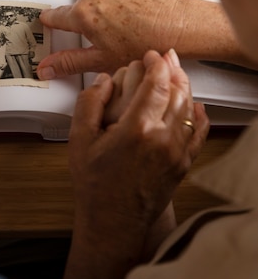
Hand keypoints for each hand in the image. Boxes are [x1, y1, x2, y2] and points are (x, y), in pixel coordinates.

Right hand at [37, 0, 245, 78]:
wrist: (175, 27)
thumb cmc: (143, 45)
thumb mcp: (101, 61)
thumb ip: (68, 62)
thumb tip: (45, 67)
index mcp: (83, 14)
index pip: (56, 15)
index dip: (53, 21)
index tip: (49, 20)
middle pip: (82, 5)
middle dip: (91, 17)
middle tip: (109, 32)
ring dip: (107, 3)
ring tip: (125, 20)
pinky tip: (133, 6)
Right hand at [62, 49, 208, 278]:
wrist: (113, 222)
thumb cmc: (95, 184)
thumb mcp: (80, 141)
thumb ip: (89, 104)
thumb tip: (104, 80)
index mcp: (137, 129)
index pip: (157, 84)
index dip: (156, 64)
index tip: (151, 55)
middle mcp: (163, 138)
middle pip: (179, 92)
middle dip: (174, 69)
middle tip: (167, 57)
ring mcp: (177, 152)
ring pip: (190, 109)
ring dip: (186, 87)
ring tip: (177, 74)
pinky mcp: (184, 164)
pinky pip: (198, 133)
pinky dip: (198, 115)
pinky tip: (195, 105)